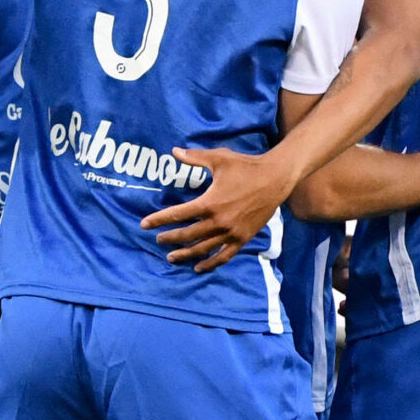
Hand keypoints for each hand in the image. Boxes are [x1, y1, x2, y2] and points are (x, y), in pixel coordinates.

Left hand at [142, 146, 294, 271]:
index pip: (178, 214)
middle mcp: (218, 222)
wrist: (276, 179)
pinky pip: (223, 256)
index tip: (144, 225)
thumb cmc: (246, 167)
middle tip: (158, 239)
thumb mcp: (219, 159)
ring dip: (185, 253)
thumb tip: (174, 151)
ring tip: (171, 257)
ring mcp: (231, 233)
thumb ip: (195, 158)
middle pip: (187, 234)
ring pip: (203, 248)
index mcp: (210, 203)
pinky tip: (198, 267)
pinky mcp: (242, 239)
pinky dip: (210, 263)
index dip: (159, 219)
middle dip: (170, 238)